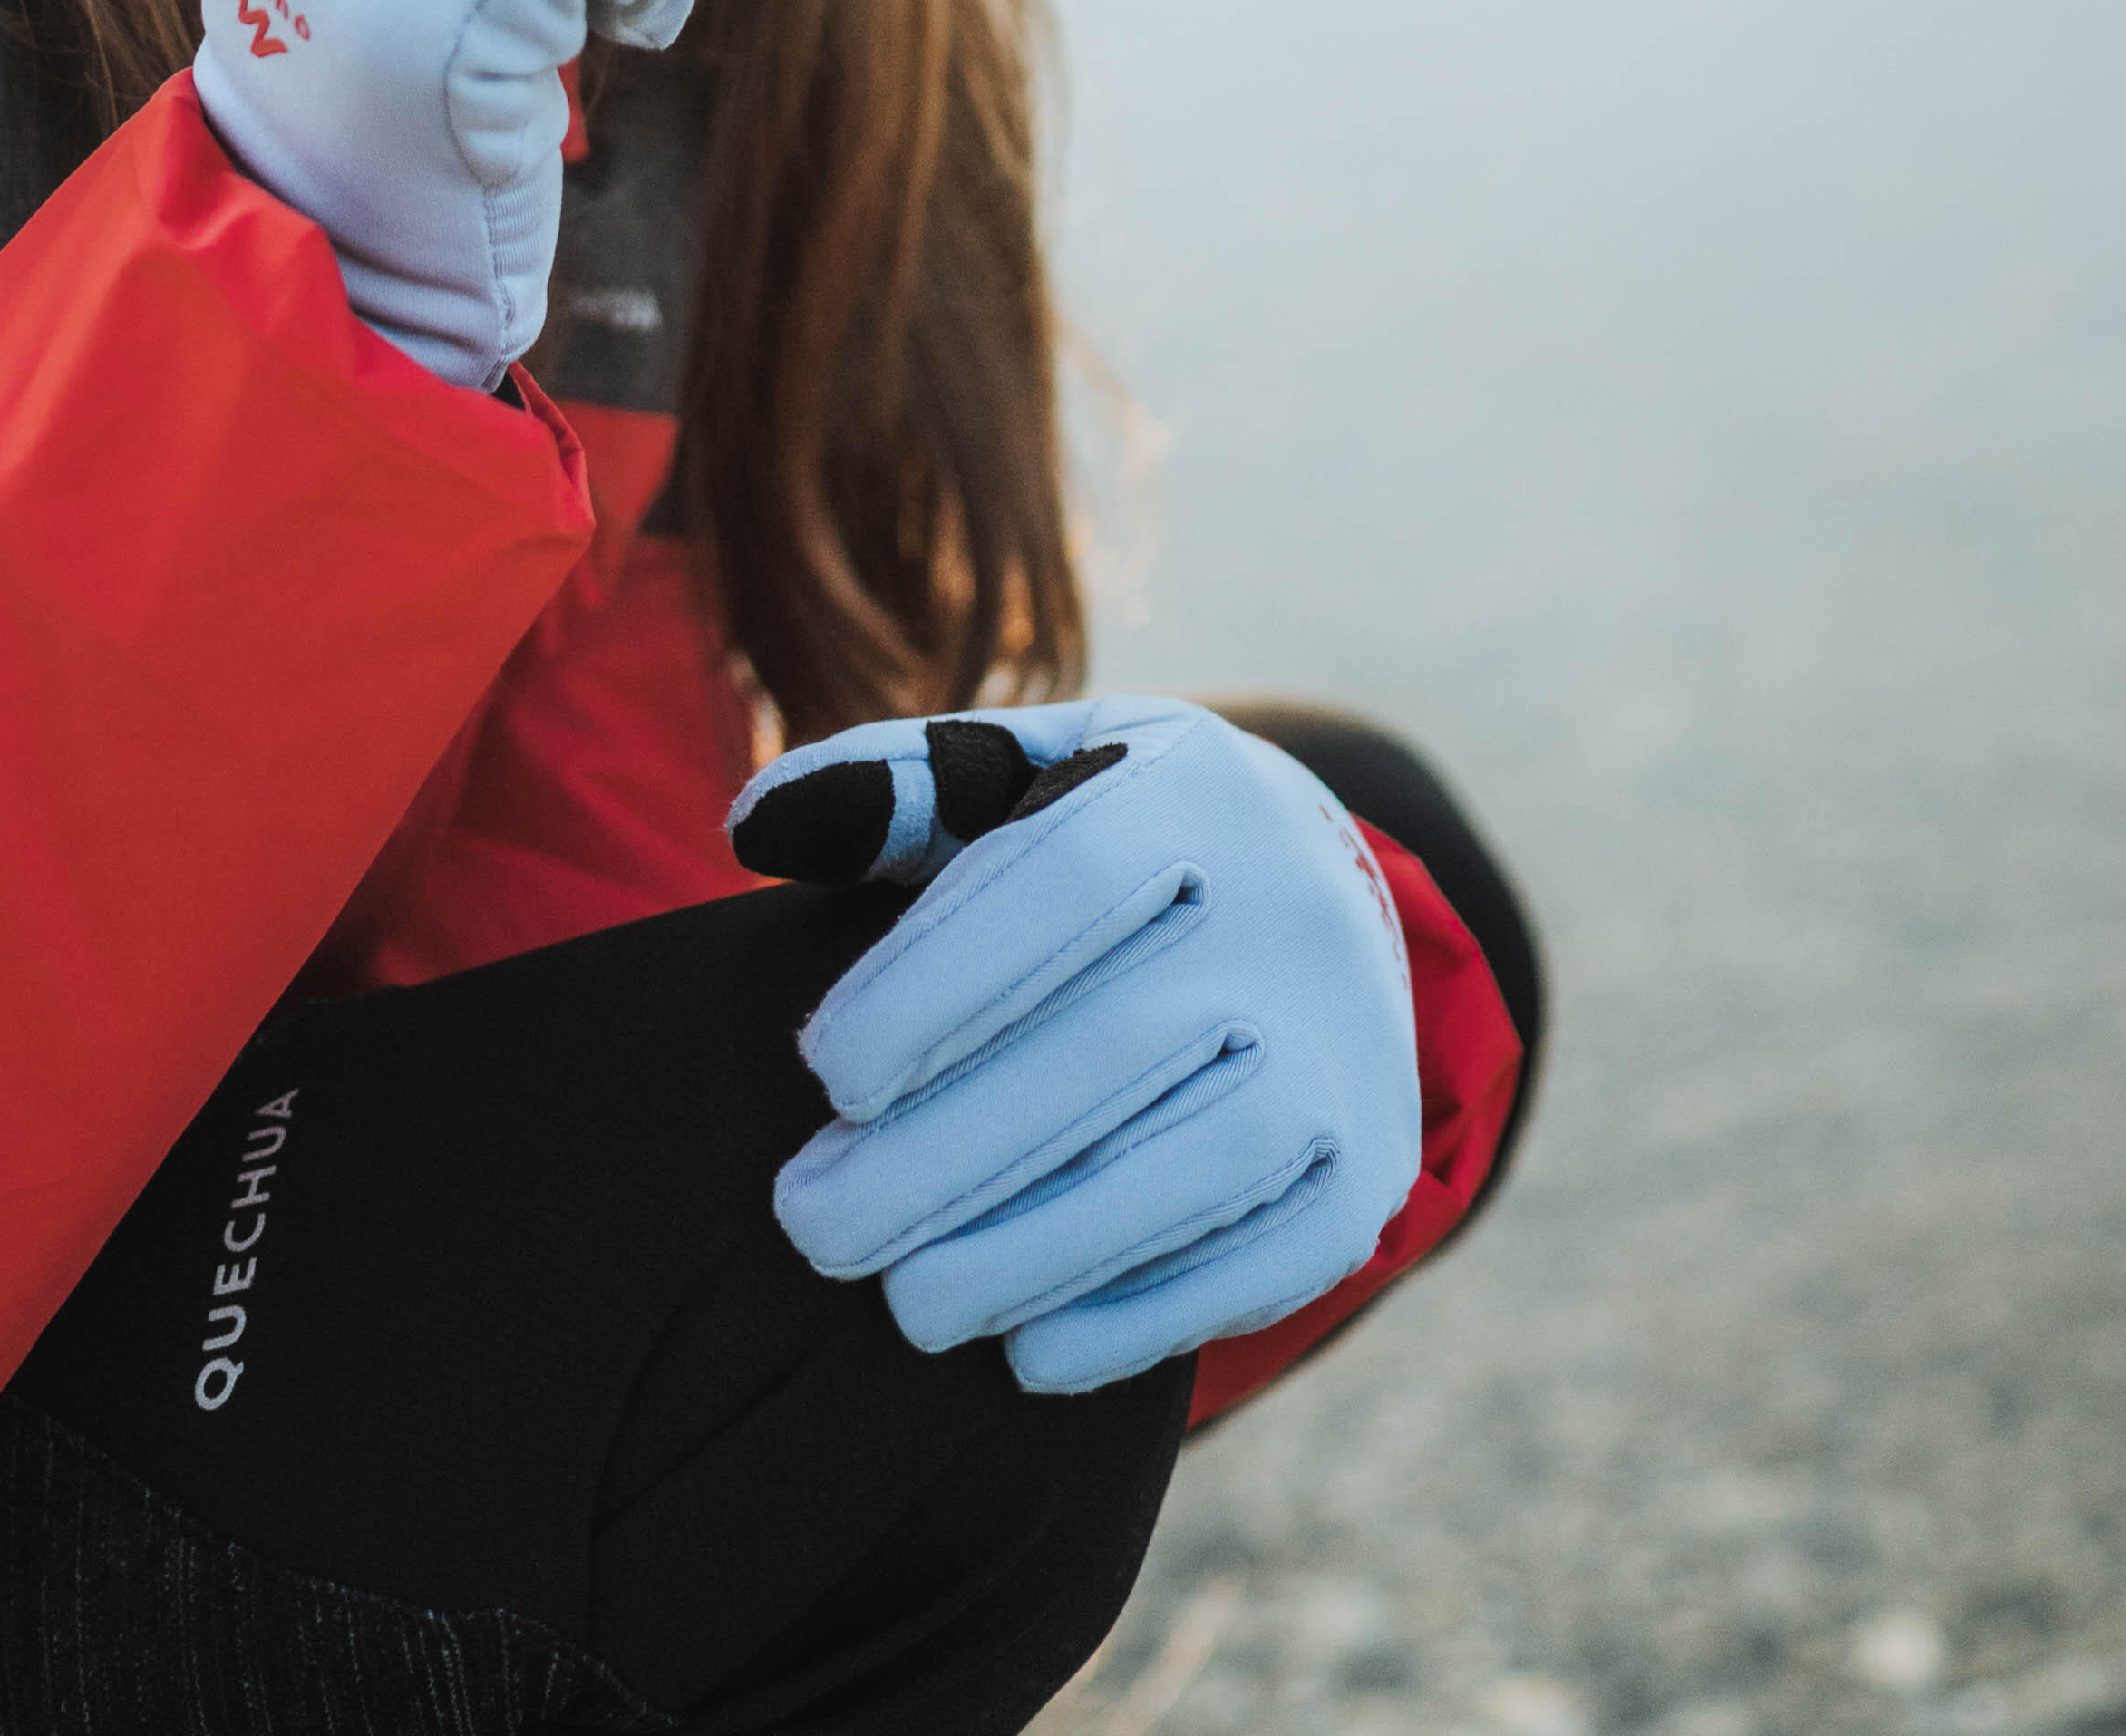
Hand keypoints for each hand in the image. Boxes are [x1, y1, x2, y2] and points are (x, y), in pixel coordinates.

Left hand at [731, 698, 1421, 1392]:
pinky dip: (1144, 1316)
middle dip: (949, 1152)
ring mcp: (1346, 1049)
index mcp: (1192, 791)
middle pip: (1116, 1046)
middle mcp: (1292, 915)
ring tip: (907, 1301)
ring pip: (1196, 1165)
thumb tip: (758, 826)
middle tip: (813, 1226)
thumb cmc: (1112, 848)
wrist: (1323, 902)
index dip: (939, 982)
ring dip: (1036, 1249)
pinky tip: (1027, 1348)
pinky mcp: (1367, 1171)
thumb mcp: (1025, 776)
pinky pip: (1267, 1261)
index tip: (827, 1073)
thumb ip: (894, 791)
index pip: (1064, 878)